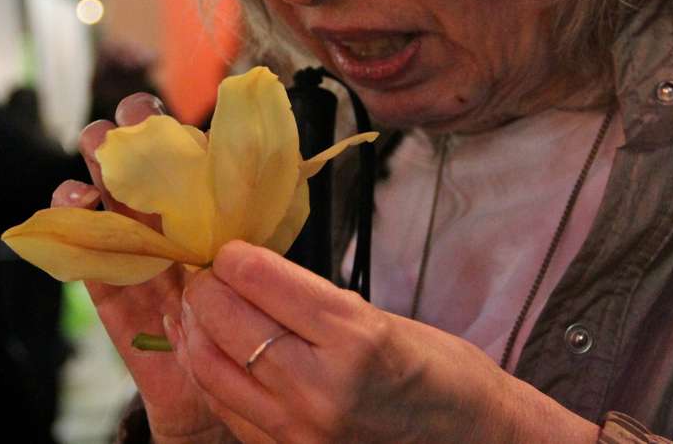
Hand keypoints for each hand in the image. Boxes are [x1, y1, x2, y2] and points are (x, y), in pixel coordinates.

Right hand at [57, 94, 256, 442]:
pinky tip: (74, 199)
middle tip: (127, 124)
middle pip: (134, 167)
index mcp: (203, 208)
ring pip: (104, 198)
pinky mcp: (108, 287)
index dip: (164, 127)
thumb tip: (251, 164)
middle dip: (126, 138)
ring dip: (97, 168)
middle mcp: (163, 223)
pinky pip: (83, 252)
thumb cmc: (251, 316)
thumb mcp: (255, 260)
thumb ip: (246, 219)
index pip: (179, 155)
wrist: (232, 385)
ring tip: (99, 150)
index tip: (156, 110)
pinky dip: (71, 222)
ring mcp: (132, 252)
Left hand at [171, 241, 600, 442]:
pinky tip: (211, 351)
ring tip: (200, 308)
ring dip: (198, 330)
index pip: (263, 281)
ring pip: (212, 367)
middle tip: (208, 273)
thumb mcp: (385, 320)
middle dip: (208, 288)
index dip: (235, 257)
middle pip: (227, 321)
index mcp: (356, 339)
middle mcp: (322, 388)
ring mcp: (301, 431)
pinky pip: (228, 408)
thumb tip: (252, 275)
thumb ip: (316, 303)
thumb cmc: (442, 374)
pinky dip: (212, 372)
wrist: (475, 442)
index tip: (229, 248)